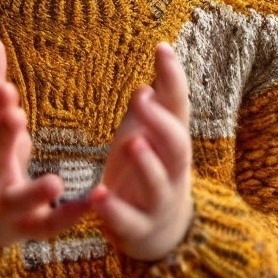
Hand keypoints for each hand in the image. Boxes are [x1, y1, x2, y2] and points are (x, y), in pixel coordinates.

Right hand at [0, 37, 87, 248]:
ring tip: (56, 182)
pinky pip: (45, 227)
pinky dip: (66, 218)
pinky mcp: (23, 227)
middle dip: (2, 134)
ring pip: (16, 200)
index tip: (7, 89)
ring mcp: (4, 202)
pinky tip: (90, 205)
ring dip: (34, 192)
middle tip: (17, 114)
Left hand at [90, 43, 193, 261]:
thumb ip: (156, 96)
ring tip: (131, 143)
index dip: (173, 77)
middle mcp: (172, 168)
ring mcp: (158, 200)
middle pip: (178, 145)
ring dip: (147, 164)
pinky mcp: (138, 227)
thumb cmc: (151, 165)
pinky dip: (114, 210)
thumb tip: (163, 51)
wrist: (161, 230)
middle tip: (141, 99)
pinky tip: (98, 196)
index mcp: (173, 139)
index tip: (161, 47)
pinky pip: (129, 220)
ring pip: (159, 184)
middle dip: (161, 122)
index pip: (179, 105)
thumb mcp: (151, 128)